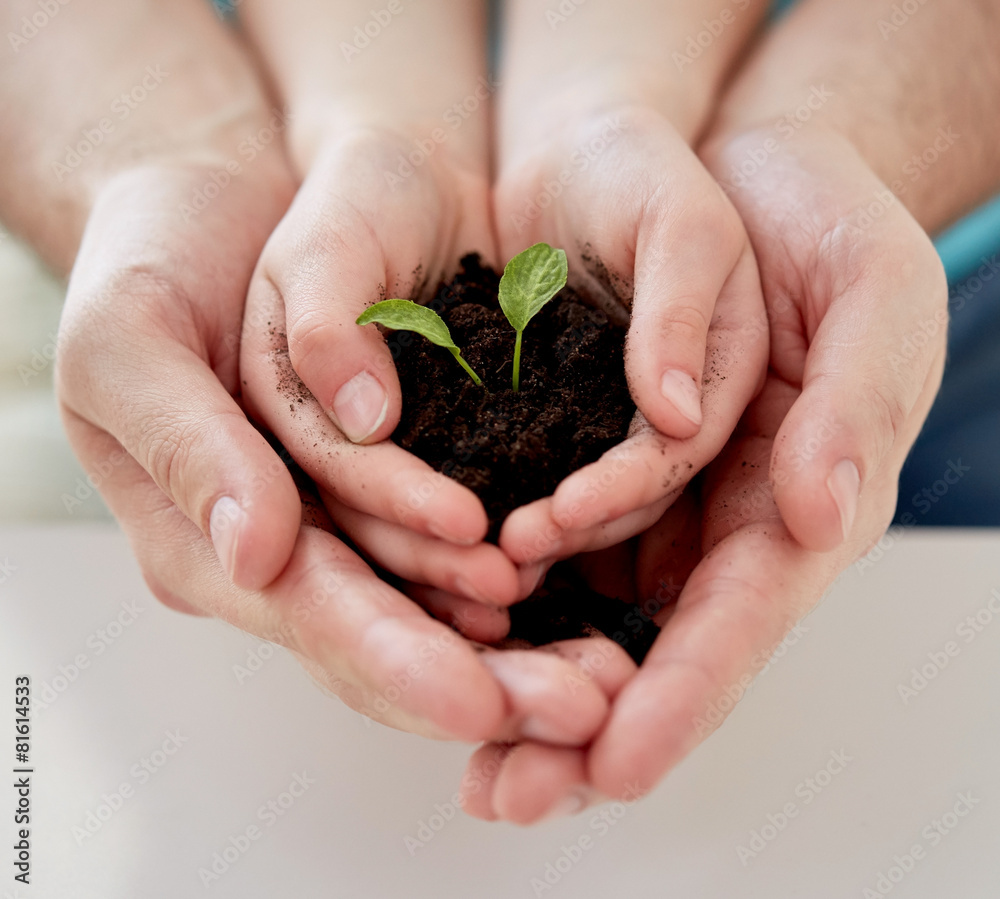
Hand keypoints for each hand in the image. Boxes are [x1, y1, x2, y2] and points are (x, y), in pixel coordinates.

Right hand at [57, 160, 620, 743]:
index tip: (479, 701)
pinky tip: (567, 589)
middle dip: (477, 679)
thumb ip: (187, 444)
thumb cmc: (148, 264)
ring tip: (595, 669)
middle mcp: (273, 547)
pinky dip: (502, 568)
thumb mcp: (127, 341)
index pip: (305, 611)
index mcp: (197, 536)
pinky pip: (445, 539)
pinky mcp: (381, 479)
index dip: (392, 656)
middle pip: (379, 635)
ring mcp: (330, 518)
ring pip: (423, 599)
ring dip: (508, 642)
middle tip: (575, 712)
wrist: (206, 207)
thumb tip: (258, 550)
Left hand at [458, 125, 945, 820]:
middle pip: (651, 648)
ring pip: (582, 606)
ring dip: (521, 676)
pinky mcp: (584, 454)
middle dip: (581, 727)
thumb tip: (821, 514)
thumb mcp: (875, 297)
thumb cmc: (826, 226)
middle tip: (507, 796)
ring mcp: (648, 496)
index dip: (683, 697)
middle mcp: (715, 520)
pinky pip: (539, 536)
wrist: (741, 169)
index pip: (740, 619)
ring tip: (456, 731)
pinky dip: (493, 587)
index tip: (617, 763)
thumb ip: (859, 406)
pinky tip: (442, 626)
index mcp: (795, 503)